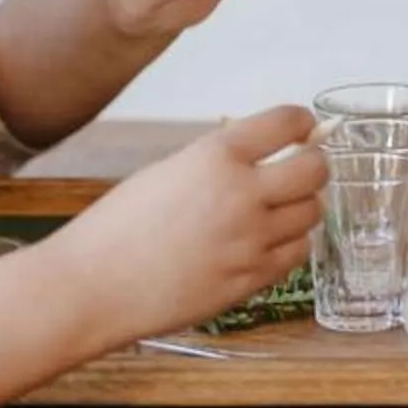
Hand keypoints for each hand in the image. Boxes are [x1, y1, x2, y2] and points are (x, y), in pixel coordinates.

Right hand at [36, 109, 329, 343]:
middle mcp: (242, 193)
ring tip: (278, 212)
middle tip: (297, 172)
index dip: (301, 123)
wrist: (92, 286)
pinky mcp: (250, 279)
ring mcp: (250, 240)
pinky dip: (290, 245)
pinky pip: (297, 254)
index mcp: (216, 155)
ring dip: (301, 208)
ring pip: (312, 214)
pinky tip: (267, 243)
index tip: (300, 129)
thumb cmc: (117, 227)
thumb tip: (260, 155)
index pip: (288, 122)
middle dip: (312, 166)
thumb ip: (218, 162)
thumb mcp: (168, 171)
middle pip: (315, 170)